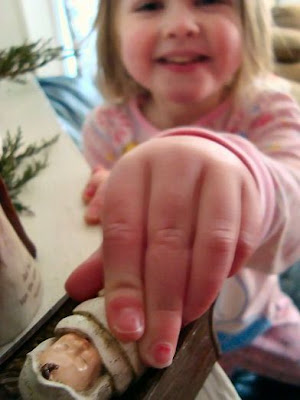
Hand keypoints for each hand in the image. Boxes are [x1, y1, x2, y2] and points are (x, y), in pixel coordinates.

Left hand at [67, 135, 261, 367]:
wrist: (205, 158)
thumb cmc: (159, 193)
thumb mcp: (131, 212)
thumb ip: (108, 253)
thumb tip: (76, 290)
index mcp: (132, 171)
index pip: (123, 232)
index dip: (123, 285)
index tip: (128, 331)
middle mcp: (173, 165)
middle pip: (166, 242)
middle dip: (162, 303)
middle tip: (158, 348)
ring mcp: (214, 173)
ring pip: (209, 242)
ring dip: (198, 292)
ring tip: (185, 321)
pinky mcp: (246, 188)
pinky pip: (241, 239)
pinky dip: (227, 272)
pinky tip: (211, 288)